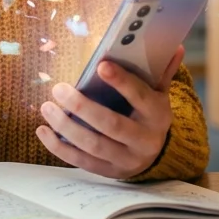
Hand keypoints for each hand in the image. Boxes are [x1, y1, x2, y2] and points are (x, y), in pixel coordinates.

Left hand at [35, 45, 184, 178]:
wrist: (155, 155)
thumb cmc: (150, 114)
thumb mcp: (159, 93)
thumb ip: (161, 71)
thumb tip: (174, 46)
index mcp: (157, 115)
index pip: (140, 97)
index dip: (122, 82)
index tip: (101, 66)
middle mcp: (144, 140)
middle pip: (112, 124)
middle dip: (83, 107)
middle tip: (59, 89)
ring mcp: (126, 159)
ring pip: (93, 145)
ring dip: (66, 126)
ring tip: (47, 107)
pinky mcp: (108, 172)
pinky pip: (81, 162)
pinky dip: (59, 147)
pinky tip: (43, 131)